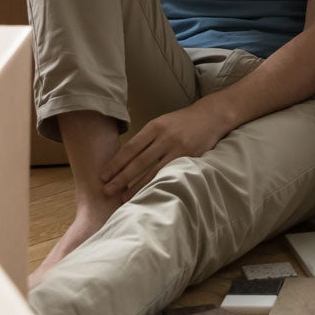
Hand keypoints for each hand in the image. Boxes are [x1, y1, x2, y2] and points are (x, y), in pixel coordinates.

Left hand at [100, 98, 230, 199]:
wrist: (211, 116)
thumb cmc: (183, 122)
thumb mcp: (163, 123)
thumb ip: (147, 138)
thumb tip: (124, 158)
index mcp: (155, 126)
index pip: (130, 147)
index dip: (115, 163)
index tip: (103, 176)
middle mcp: (164, 136)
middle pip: (138, 161)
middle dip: (121, 177)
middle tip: (107, 190)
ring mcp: (177, 147)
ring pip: (152, 170)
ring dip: (136, 186)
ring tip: (123, 197)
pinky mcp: (188, 156)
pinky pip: (169, 173)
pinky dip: (156, 184)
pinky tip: (148, 193)